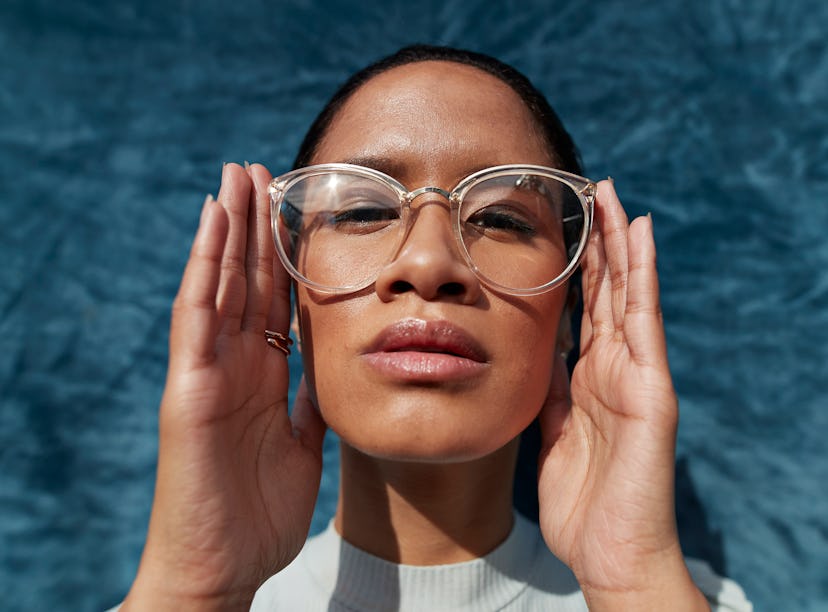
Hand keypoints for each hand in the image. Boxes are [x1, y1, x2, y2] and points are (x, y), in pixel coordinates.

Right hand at [123, 164, 325, 610]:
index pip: (274, 300)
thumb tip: (330, 369)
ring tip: (236, 176)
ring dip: (229, 228)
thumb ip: (309, 401)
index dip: (283, 254)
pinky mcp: (189, 388)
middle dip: (254, 225)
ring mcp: (209, 371)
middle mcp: (234, 364)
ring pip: (220, 283)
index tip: (294, 209)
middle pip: (246, 280)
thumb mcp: (301, 444)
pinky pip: (196, 316)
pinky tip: (214, 223)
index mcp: (263, 375)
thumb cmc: (257, 514)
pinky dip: (205, 266)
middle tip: (260, 171)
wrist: (222, 568)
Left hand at [536, 180, 706, 608]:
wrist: (609, 554)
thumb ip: (548, 392)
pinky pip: (643, 322)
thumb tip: (537, 354)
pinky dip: (640, 277)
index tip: (565, 224)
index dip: (577, 266)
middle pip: (606, 291)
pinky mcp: (651, 390)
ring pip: (626, 295)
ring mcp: (636, 375)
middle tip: (592, 189)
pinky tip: (638, 237)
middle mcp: (614, 368)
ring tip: (614, 196)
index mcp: (588, 378)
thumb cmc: (581, 502)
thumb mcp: (550, 434)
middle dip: (600, 241)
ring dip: (620, 244)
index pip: (584, 309)